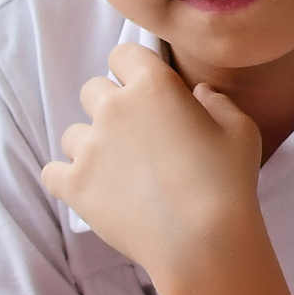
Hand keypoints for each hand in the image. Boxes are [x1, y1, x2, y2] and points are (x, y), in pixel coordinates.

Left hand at [40, 42, 261, 276]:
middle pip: (92, 90)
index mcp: (153, 86)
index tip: (145, 91)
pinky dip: (68, 179)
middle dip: (109, 106)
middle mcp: (114, 109)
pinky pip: (52, 172)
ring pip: (72, 133)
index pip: (123, 54)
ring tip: (117, 171)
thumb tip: (199, 94)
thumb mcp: (241, 130)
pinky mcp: (74, 185)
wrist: (203, 241)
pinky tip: (92, 190)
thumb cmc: (228, 182)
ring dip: (90, 145)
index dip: (133, 70)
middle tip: (134, 136)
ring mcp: (89, 148)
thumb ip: (217, 101)